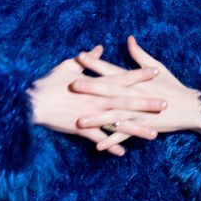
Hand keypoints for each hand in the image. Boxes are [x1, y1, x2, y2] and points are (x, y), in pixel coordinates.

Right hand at [29, 43, 165, 156]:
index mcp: (96, 83)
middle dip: (147, 103)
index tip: (155, 72)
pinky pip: (100, 139)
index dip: (139, 75)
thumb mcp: (69, 65)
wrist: (34, 101)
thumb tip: (98, 48)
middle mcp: (98, 99)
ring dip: (137, 129)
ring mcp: (91, 114)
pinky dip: (111, 146)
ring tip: (154, 134)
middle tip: (166, 104)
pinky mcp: (82, 128)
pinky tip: (123, 153)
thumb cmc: (49, 82)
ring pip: (119, 123)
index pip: (122, 77)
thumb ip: (88, 59)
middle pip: (127, 101)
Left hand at [70, 35, 200, 142]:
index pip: (112, 69)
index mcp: (135, 80)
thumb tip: (129, 38)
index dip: (96, 63)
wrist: (189, 107)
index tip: (79, 56)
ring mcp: (138, 112)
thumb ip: (139, 54)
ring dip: (96, 119)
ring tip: (79, 122)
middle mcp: (134, 95)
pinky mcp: (143, 126)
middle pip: (109, 91)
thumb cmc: (172, 86)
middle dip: (90, 88)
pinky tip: (97, 146)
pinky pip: (124, 135)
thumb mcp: (157, 67)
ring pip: (113, 116)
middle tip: (72, 85)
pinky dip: (112, 141)